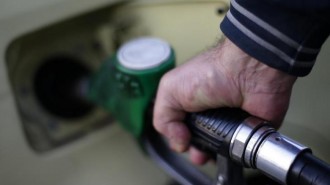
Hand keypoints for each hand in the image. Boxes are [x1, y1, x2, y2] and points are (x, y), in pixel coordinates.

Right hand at [153, 38, 296, 164]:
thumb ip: (163, 116)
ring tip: (211, 156)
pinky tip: (230, 153)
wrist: (246, 72)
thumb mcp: (170, 89)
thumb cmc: (212, 71)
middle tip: (198, 154)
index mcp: (191, 101)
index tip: (181, 142)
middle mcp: (210, 112)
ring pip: (220, 148)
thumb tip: (177, 141)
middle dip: (196, 151)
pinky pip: (242, 149)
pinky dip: (237, 154)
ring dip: (214, 156)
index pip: (180, 127)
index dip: (179, 138)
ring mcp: (230, 121)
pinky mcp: (249, 129)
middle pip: (199, 141)